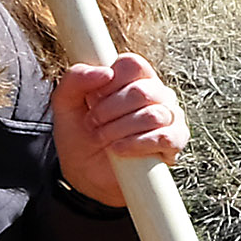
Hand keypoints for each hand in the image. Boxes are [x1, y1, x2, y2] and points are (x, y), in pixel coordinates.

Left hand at [52, 52, 184, 199]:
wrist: (87, 175)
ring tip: (103, 139)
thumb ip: (75, 79)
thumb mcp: (65, 104)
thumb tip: (104, 72)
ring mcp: (169, 116)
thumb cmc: (80, 136)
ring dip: (119, 130)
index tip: (93, 98)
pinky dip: (136, 144)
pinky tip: (119, 149)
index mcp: (133, 78)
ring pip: (153, 115)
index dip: (110, 81)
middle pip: (142, 90)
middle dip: (110, 110)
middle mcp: (156, 93)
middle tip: (93, 123)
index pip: (133, 65)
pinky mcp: (175, 141)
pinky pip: (164, 137)